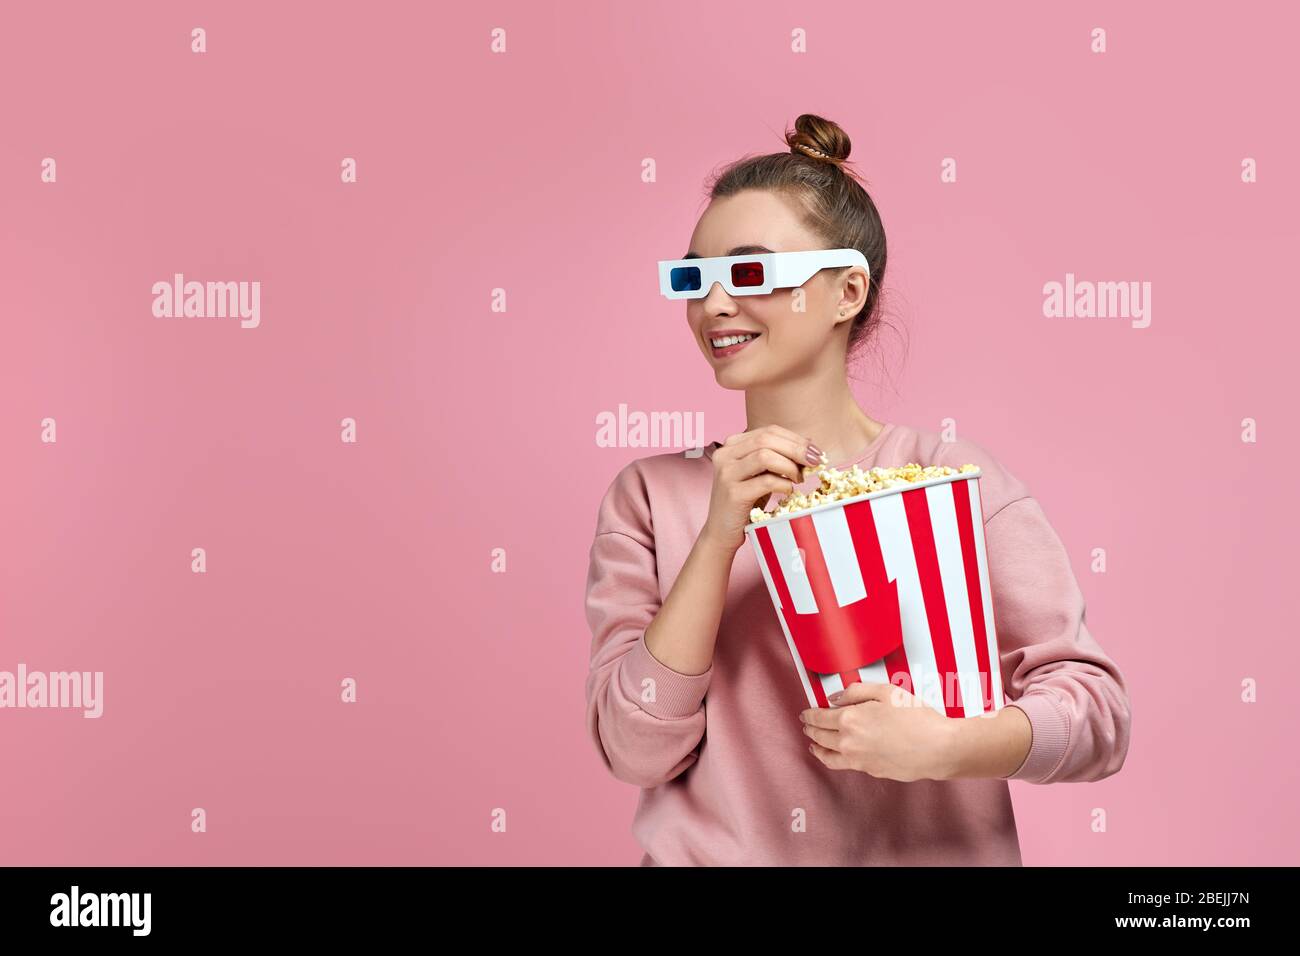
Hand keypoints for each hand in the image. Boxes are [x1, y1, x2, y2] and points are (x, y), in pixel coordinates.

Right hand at [699, 424, 820, 552]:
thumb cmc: (745, 502)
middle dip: (797, 449)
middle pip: (767, 439)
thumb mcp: (759, 474)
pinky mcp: (733, 493)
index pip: (769, 431)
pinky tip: (788, 491)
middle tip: (815, 461)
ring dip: (790, 466)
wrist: (721, 532)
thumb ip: (777, 458)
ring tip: (798, 478)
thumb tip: (809, 448)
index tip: (815, 451)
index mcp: (732, 445)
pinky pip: (766, 481)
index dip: (795, 439)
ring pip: (765, 456)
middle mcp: (725, 455)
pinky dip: (783, 484)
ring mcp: (727, 473)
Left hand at [800, 681, 957, 781]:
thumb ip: (856, 691)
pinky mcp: (869, 770)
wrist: (938, 748)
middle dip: (810, 729)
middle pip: (820, 736)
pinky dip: (832, 759)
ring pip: (828, 756)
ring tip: (813, 744)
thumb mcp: (886, 691)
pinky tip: (836, 755)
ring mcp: (858, 760)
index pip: (819, 718)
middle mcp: (848, 742)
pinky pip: (843, 765)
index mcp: (849, 719)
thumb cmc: (917, 717)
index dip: (809, 715)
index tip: (805, 713)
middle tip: (806, 725)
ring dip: (817, 747)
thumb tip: (835, 698)